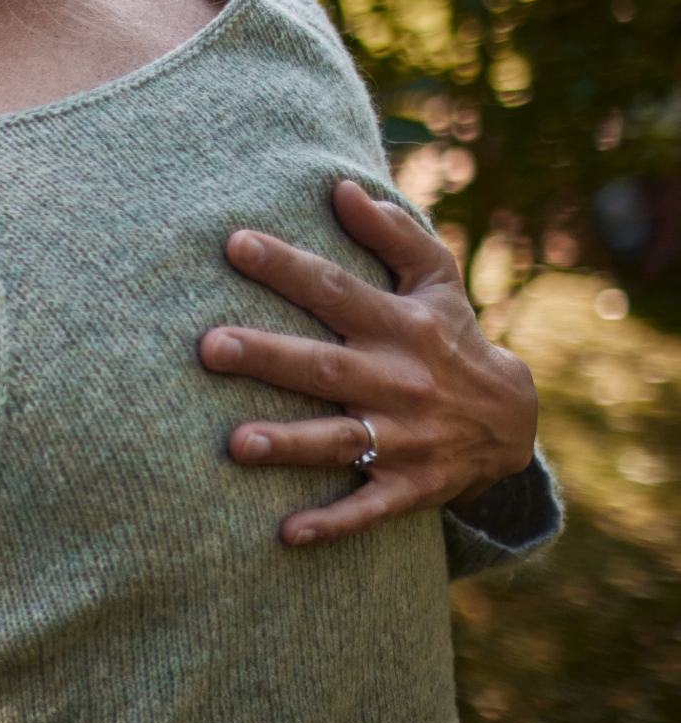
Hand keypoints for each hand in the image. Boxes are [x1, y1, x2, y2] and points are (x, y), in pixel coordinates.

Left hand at [201, 179, 538, 545]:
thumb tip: (340, 187)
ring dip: (289, 444)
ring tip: (235, 444)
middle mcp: (397, 380)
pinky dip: (332, 523)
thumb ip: (393, 234)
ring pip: (339, 441)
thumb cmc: (451, 338)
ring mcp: (404, 437)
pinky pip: (368, 509)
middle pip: (324, 367)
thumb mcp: (436, 282)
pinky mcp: (409, 487)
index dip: (287, 267)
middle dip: (268, 357)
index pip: (335, 290)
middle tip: (208, 346)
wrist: (514, 422)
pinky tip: (287, 535)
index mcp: (398, 326)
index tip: (233, 243)